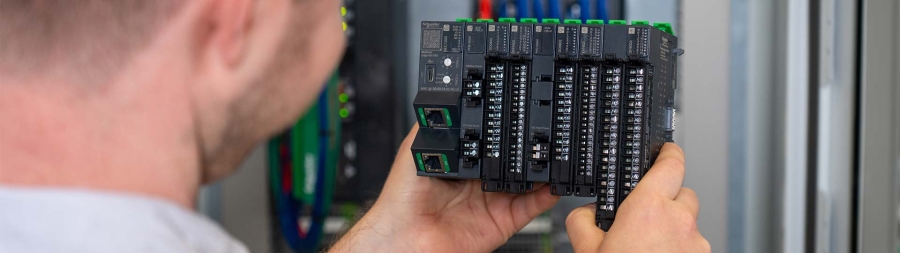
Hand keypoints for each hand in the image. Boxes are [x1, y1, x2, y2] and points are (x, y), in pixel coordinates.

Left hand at [331, 125, 559, 251]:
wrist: (406, 238)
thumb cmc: (402, 199)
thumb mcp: (416, 148)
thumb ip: (439, 126)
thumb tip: (447, 93)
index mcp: (462, 161)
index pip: (490, 139)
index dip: (504, 126)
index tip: (518, 108)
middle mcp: (480, 180)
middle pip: (512, 157)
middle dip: (528, 144)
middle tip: (543, 126)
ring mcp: (494, 200)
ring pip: (528, 180)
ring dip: (543, 167)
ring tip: (555, 149)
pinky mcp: (504, 221)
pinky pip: (532, 207)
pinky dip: (547, 195)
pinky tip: (554, 182)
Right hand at [565, 143, 709, 252]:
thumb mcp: (586, 249)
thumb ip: (583, 220)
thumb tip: (586, 213)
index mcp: (649, 207)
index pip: (671, 162)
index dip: (668, 152)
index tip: (664, 149)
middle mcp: (679, 220)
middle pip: (684, 192)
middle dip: (667, 198)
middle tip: (646, 213)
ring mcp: (696, 243)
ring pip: (689, 222)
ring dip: (674, 227)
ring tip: (649, 246)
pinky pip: (692, 245)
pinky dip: (679, 249)